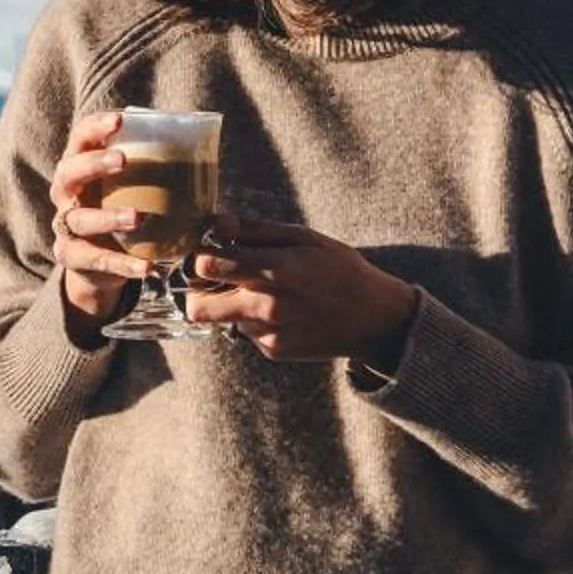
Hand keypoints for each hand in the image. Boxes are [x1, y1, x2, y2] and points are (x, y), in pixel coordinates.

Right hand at [45, 110, 156, 340]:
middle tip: (123, 161)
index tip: (120, 120)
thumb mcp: (136, 191)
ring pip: (81, 219)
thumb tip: (217, 178)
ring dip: (109, 217)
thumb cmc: (122, 211)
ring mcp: (66, 226)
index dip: (96, 126)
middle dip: (94, 163)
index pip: (81, 137)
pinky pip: (95, 260)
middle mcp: (67, 193)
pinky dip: (122, 264)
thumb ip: (163, 176)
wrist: (97, 265)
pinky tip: (148, 267)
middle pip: (68, 172)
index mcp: (81, 166)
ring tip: (139, 218)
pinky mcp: (72, 257)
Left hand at [183, 208, 420, 367]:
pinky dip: (256, 322)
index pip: (208, 266)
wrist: (374, 318)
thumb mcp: (305, 238)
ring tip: (269, 294)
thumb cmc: (339, 269)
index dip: (200, 257)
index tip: (208, 253)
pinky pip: (247, 333)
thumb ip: (257, 231)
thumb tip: (217, 222)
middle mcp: (267, 306)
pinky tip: (285, 313)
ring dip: (234, 306)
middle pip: (198, 308)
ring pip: (224, 319)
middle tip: (214, 281)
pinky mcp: (274, 351)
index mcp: (274, 270)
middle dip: (197, 293)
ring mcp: (269, 333)